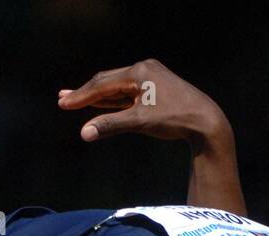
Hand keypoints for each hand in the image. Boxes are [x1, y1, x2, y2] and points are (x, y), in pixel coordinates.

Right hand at [58, 59, 227, 146]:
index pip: (103, 84)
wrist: (205, 121)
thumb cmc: (174, 119)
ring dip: (96, 96)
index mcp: (139, 72)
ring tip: (74, 100)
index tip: (63, 104)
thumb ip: (110, 125)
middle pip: (107, 81)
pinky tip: (99, 103)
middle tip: (62, 100)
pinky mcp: (154, 89)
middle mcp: (144, 70)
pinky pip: (127, 94)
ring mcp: (150, 78)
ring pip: (116, 87)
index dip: (81, 95)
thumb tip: (84, 133)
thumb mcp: (140, 122)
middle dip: (85, 93)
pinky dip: (112, 100)